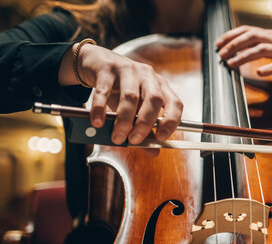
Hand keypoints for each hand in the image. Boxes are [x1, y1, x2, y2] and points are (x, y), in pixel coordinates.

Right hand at [61, 43, 182, 144]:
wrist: (96, 64)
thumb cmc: (119, 90)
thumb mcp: (135, 109)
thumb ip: (145, 131)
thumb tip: (154, 152)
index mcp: (160, 87)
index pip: (175, 103)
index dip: (172, 121)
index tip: (161, 137)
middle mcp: (148, 76)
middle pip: (154, 100)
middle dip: (145, 124)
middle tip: (134, 140)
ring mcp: (128, 70)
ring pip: (130, 96)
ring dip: (124, 120)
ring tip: (117, 136)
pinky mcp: (107, 69)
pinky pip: (104, 90)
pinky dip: (100, 108)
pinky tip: (98, 122)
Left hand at [215, 26, 271, 81]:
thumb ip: (262, 47)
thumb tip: (242, 50)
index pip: (248, 30)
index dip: (231, 35)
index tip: (218, 43)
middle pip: (252, 37)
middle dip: (234, 45)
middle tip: (221, 54)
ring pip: (262, 49)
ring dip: (244, 56)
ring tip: (232, 64)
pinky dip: (269, 68)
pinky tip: (259, 73)